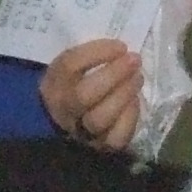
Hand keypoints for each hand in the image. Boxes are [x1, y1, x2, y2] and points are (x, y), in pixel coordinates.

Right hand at [40, 38, 144, 152]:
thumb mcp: (72, 64)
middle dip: (113, 75)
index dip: (97, 53)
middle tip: (134, 60)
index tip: (121, 46)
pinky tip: (134, 101)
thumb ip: (91, 54)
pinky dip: (130, 117)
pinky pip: (117, 137)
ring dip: (124, 95)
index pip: (69, 65)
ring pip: (100, 118)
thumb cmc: (74, 83)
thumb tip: (122, 50)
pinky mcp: (102, 145)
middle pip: (84, 96)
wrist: (66, 118)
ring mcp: (82, 131)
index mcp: (54, 82)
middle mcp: (64, 109)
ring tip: (137, 77)